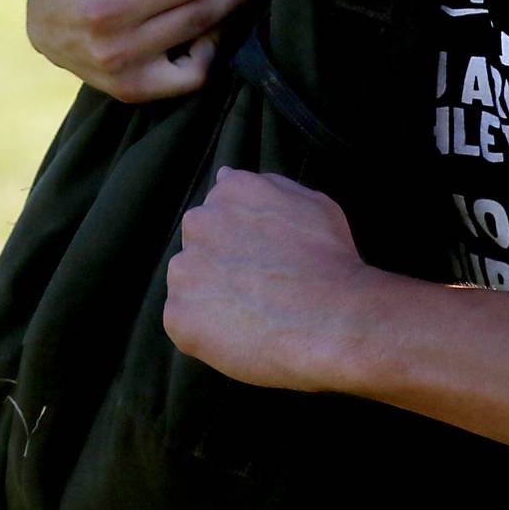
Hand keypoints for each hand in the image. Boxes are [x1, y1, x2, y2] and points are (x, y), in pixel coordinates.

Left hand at [166, 169, 375, 390]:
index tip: (263, 260)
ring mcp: (185, 269)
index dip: (241, 242)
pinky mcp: (178, 314)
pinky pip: (184, 322)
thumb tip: (225, 175)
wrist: (330, 319)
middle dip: (221, 265)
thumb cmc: (330, 261)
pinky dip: (205, 332)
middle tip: (258, 289)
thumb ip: (266, 186)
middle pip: (199, 245)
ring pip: (189, 284)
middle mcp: (200, 222)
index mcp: (230, 192)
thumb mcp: (313, 203)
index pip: (219, 212)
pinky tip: (241, 334)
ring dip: (210, 296)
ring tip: (251, 313)